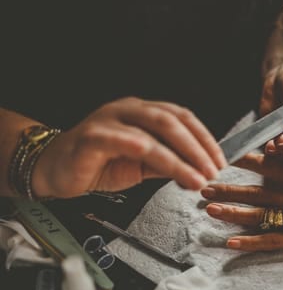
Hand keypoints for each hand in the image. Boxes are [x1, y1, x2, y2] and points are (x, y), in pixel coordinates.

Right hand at [31, 97, 224, 197]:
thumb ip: (170, 164)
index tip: (221, 160)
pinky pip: (120, 140)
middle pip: (171, 121)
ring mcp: (108, 121)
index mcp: (142, 112)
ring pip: (152, 132)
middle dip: (198, 148)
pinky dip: (143, 148)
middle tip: (213, 171)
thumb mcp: (143, 165)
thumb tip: (202, 170)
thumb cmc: (99, 164)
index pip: (182, 117)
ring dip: (179, 157)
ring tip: (196, 178)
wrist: (55, 170)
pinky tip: (162, 163)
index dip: (205, 138)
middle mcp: (127, 110)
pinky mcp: (91, 137)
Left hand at [203, 124, 282, 254]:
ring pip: (258, 217)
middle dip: (228, 189)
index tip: (223, 154)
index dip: (244, 160)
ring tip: (209, 210)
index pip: (268, 165)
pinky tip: (232, 244)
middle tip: (204, 186)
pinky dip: (251, 243)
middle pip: (255, 192)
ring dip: (231, 214)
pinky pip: (272, 242)